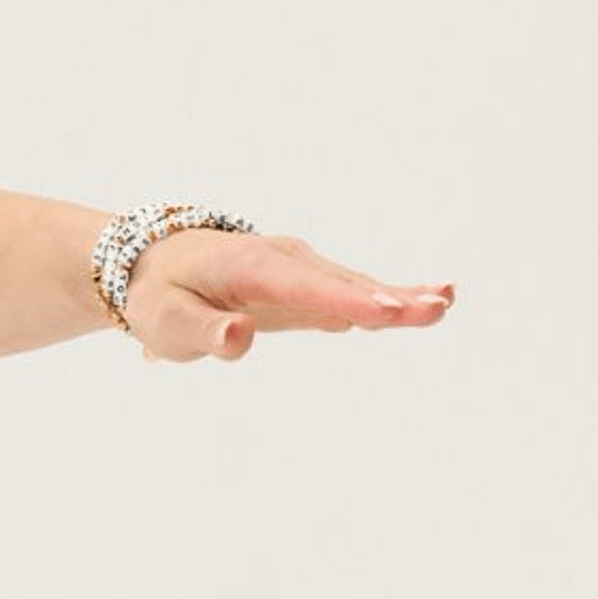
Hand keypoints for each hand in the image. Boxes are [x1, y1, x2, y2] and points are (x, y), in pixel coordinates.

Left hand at [123, 229, 454, 364]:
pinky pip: (354, 291)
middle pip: (342, 283)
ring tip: (445, 302)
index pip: (304, 287)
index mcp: (251, 268)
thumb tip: (238, 336)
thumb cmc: (160, 295)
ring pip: (355, 285)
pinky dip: (392, 296)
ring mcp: (301, 270)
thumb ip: (203, 332)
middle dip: (389, 297)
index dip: (346, 301)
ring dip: (401, 296)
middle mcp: (285, 261)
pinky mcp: (310, 284)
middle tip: (437, 306)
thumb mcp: (166, 320)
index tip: (384, 311)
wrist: (152, 263)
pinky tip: (436, 300)